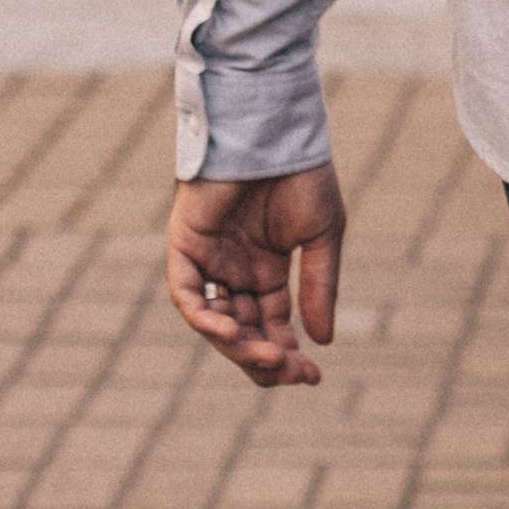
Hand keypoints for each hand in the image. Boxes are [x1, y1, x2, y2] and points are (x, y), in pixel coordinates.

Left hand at [167, 163, 345, 388]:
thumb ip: (318, 287)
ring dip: (238, 346)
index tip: (312, 376)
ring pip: (214, 322)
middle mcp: (234, 273)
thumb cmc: (302, 176)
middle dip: (265, 359)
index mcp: (266, 273)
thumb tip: (322, 342)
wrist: (276, 132)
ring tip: (268, 359)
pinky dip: (204, 318)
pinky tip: (229, 334)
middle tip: (290, 372)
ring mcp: (208, 261)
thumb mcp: (321, 236)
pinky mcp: (186, 246)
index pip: (272, 328)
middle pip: (242, 333)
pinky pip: (188, 294)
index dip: (289, 355)